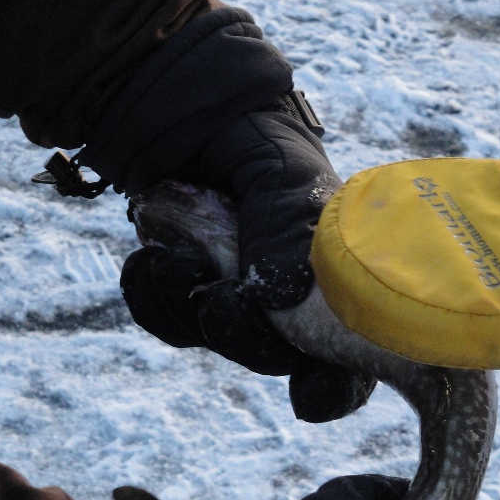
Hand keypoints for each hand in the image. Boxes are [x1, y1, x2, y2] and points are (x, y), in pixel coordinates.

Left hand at [83, 9, 375, 422]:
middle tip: (216, 298)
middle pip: (280, 356)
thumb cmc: (255, 131)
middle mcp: (294, 294)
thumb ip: (288, 222)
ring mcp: (240, 295)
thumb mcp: (282, 165)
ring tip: (169, 255)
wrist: (183, 103)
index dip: (339, 385)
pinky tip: (146, 261)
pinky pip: (170, 322)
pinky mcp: (188, 290)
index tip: (310, 396)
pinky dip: (152, 299)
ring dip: (188, 309)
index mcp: (339, 273)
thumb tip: (282, 300)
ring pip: (220, 341)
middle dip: (244, 337)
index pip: (353, 349)